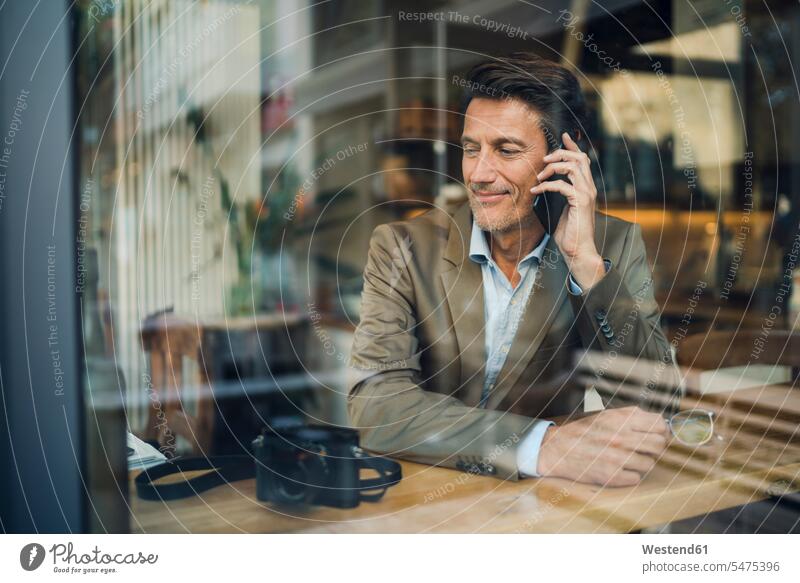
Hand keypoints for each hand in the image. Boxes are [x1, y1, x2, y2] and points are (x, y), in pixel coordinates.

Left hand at [531, 132, 604, 289]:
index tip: (562, 137)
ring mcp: (586, 194)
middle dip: (560, 154)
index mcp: (586, 187)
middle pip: (578, 158)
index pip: (582, 160)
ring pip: (572, 167)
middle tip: (544, 159)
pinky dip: (547, 186)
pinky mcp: (580, 202)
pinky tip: (536, 191)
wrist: (578, 250)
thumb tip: (544, 184)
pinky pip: (562, 185)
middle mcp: (589, 187)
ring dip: (553, 167)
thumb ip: (559, 195)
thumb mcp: (562, 208)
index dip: (572, 146)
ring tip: (539, 176)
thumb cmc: (569, 232)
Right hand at [537, 406, 669, 485]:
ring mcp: (618, 458)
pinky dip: (630, 475)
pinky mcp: (612, 476)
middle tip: (645, 449)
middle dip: (655, 448)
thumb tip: (661, 421)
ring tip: (629, 459)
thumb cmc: (585, 432)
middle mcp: (621, 438)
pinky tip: (620, 469)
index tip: (657, 435)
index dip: (661, 431)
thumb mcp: (607, 415)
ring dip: (642, 463)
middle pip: (659, 445)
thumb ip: (633, 415)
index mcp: (621, 420)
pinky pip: (636, 478)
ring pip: (649, 464)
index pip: (660, 425)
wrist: (558, 449)